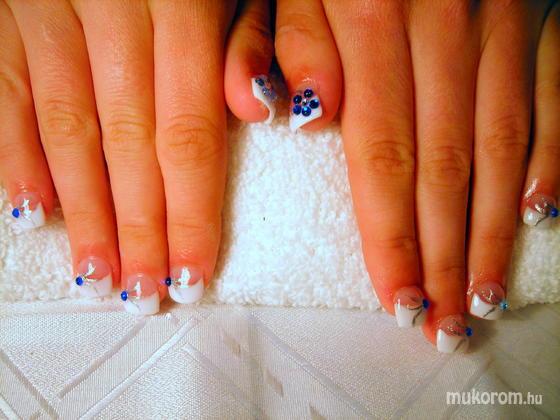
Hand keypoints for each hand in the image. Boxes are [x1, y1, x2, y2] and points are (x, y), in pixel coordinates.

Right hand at [0, 0, 275, 313]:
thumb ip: (254, 34)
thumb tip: (268, 107)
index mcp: (183, 3)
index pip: (189, 137)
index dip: (190, 213)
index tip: (194, 273)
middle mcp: (114, 12)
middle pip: (128, 149)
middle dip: (137, 230)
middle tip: (144, 292)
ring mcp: (50, 10)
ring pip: (68, 133)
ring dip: (83, 213)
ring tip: (96, 275)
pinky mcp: (6, 11)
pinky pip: (7, 93)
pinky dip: (17, 157)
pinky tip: (32, 211)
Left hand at [274, 0, 559, 350]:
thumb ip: (293, 35)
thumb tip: (307, 115)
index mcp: (374, 15)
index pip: (383, 157)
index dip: (392, 238)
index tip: (397, 299)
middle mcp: (446, 24)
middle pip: (446, 169)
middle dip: (443, 255)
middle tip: (442, 321)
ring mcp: (502, 17)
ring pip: (501, 147)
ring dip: (493, 230)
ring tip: (483, 293)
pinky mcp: (537, 11)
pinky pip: (551, 94)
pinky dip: (550, 159)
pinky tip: (542, 212)